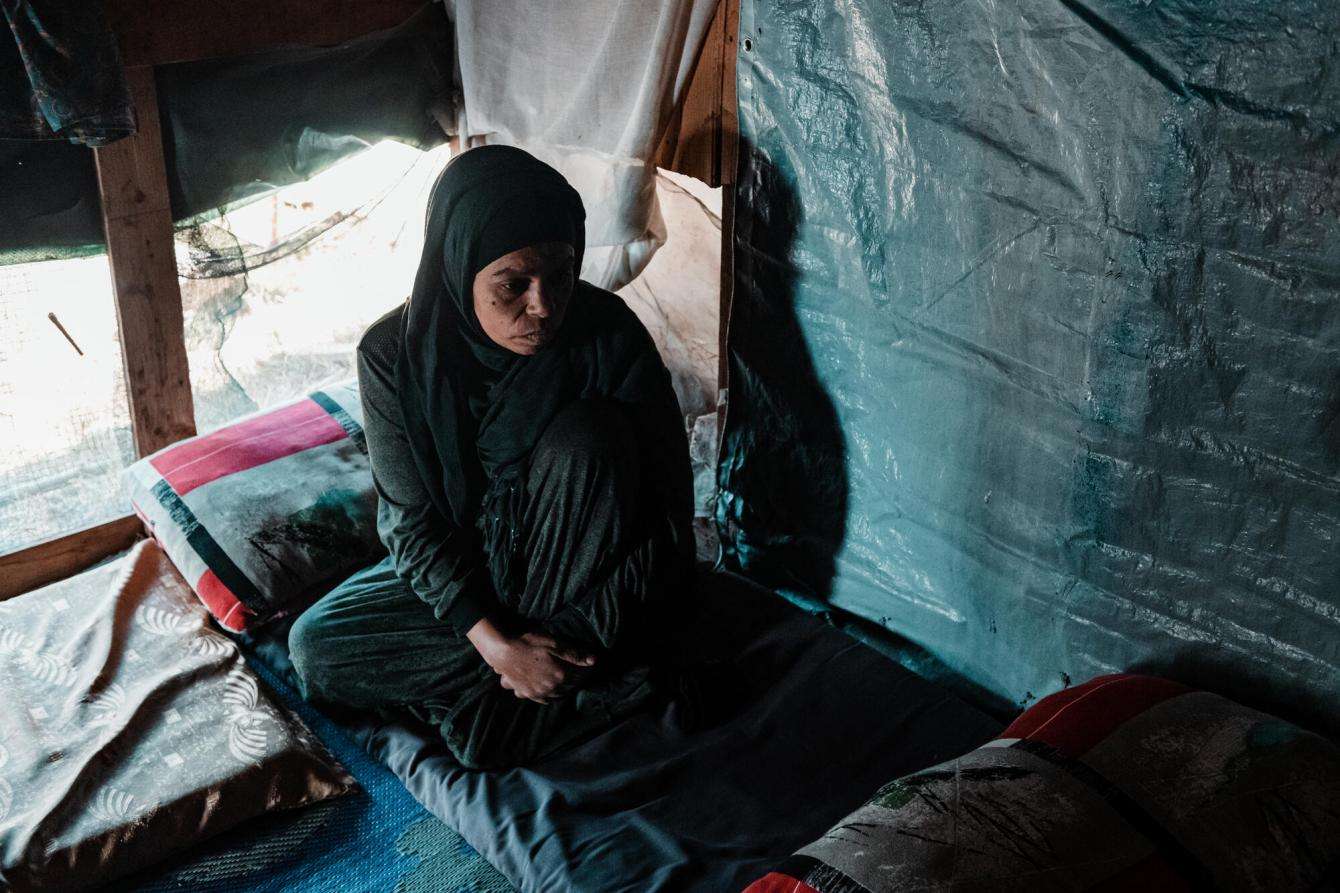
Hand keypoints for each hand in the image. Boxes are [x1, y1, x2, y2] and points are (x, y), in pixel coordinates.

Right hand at [466, 618, 595, 703]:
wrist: (502, 651)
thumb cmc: (528, 644)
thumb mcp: (554, 644)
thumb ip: (574, 654)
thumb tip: (594, 660)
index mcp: (560, 675)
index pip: (579, 677)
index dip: (585, 671)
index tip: (590, 667)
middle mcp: (550, 687)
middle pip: (568, 687)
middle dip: (575, 681)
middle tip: (579, 674)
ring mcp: (537, 692)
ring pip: (554, 695)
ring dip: (561, 689)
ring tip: (563, 682)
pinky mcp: (525, 693)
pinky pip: (538, 699)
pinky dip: (544, 696)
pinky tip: (545, 691)